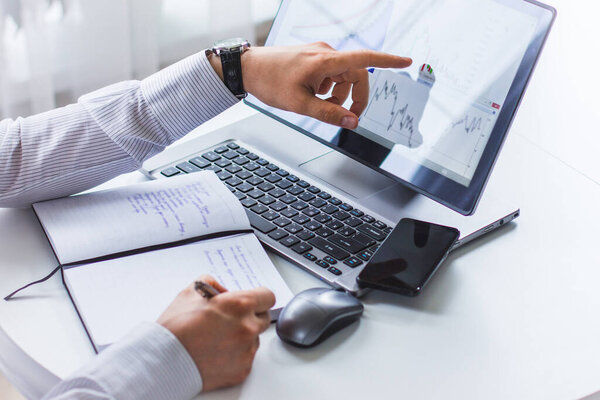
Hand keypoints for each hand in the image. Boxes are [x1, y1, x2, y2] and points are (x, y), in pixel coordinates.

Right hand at [157, 275, 275, 391]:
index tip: (254, 300)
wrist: (163, 360)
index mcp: (239, 305)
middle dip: (251, 316)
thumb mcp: (191, 292)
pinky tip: (217, 352)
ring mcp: (246, 350)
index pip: (268, 296)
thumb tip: (223, 291)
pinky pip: (246, 357)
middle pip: (263, 318)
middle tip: (232, 319)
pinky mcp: (242, 369)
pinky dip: (236, 355)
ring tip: (219, 338)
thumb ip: (212, 284)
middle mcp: (247, 327)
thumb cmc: (176, 328)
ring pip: (255, 339)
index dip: (259, 297)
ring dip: (243, 336)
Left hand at [209, 42, 411, 128]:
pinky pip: (332, 74)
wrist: (248, 68)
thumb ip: (329, 113)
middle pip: (356, 74)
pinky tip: (313, 94)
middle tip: (348, 118)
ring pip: (343, 77)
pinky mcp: (314, 57)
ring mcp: (319, 54)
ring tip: (319, 104)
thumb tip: (353, 122)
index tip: (407, 61)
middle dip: (355, 98)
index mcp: (324, 61)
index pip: (363, 59)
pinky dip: (329, 88)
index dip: (387, 61)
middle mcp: (325, 53)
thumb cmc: (270, 82)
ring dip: (339, 94)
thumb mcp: (300, 104)